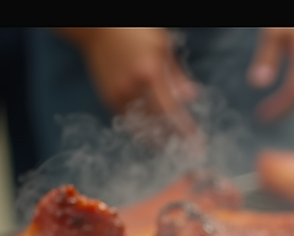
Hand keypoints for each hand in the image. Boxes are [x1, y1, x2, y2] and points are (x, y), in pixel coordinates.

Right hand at [57, 28, 200, 139]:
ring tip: (171, 148)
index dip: (183, 130)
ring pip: (140, 127)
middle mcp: (131, 87)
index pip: (170, 111)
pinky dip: (141, 130)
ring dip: (157, 139)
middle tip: (187, 151)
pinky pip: (127, 120)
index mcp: (149, 73)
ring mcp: (117, 94)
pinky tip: (152, 135)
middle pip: (155, 124)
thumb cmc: (134, 31)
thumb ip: (176, 74)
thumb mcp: (162, 46)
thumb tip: (191, 96)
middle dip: (172, 140)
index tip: (195, 143)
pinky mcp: (107, 97)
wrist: (98, 27)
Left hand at [248, 28, 293, 122]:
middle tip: (266, 118)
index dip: (279, 108)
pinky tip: (285, 94)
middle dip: (285, 111)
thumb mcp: (274, 30)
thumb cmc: (293, 15)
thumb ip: (267, 56)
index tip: (263, 116)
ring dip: (291, 104)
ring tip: (273, 110)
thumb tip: (259, 82)